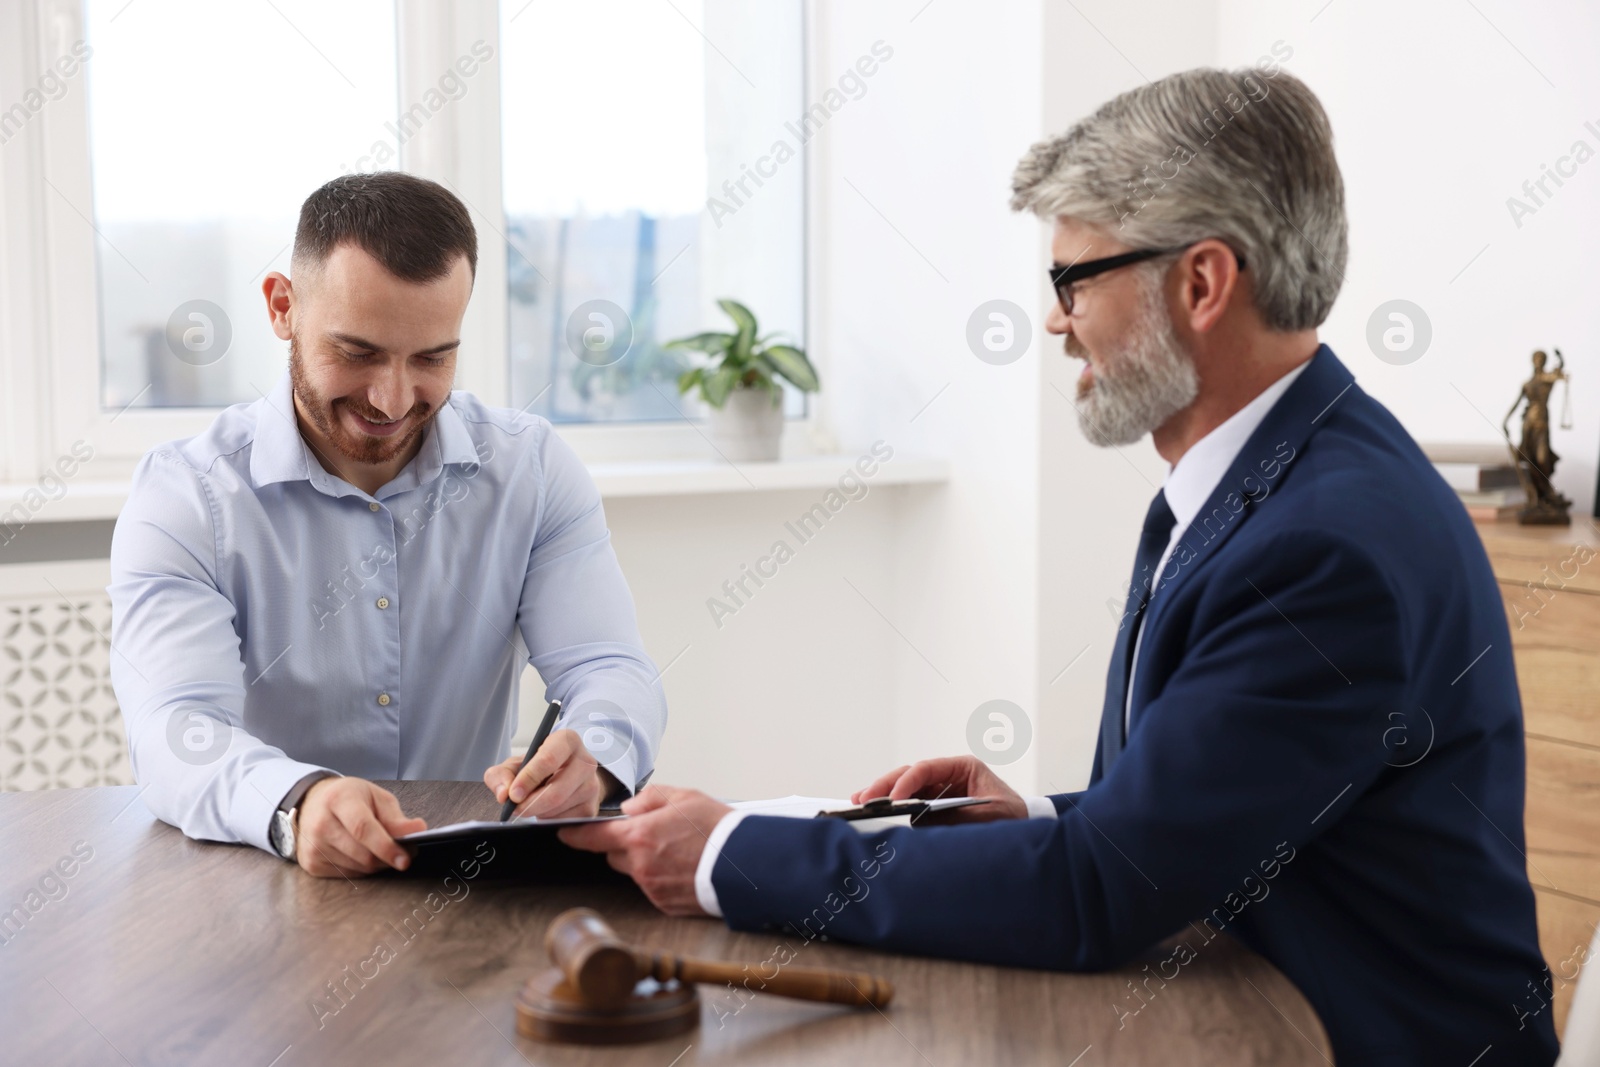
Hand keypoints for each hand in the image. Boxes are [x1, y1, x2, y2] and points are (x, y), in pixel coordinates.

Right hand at [295, 777, 426, 877]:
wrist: (313, 804)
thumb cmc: (350, 799)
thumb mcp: (376, 798)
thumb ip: (397, 817)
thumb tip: (419, 830)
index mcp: (339, 800)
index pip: (363, 828)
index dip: (386, 847)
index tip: (405, 860)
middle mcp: (321, 824)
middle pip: (362, 853)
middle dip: (387, 858)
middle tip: (402, 852)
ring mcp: (313, 846)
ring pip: (358, 868)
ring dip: (376, 864)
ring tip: (379, 848)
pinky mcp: (311, 864)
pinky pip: (348, 876)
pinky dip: (362, 869)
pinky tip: (361, 853)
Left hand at [484, 728, 606, 818]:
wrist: (566, 777)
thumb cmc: (539, 768)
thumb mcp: (516, 764)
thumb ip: (501, 775)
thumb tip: (503, 795)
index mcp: (567, 741)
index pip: (548, 759)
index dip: (528, 779)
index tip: (513, 794)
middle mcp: (585, 761)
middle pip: (555, 792)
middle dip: (530, 804)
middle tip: (516, 807)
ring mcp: (592, 786)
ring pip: (559, 808)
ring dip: (538, 812)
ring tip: (532, 803)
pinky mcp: (592, 807)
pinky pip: (565, 821)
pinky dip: (549, 819)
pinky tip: (546, 810)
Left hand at [558, 786, 732, 915]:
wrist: (745, 864)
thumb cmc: (718, 828)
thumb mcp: (684, 797)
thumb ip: (649, 799)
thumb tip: (630, 808)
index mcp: (640, 836)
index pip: (594, 837)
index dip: (576, 835)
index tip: (565, 833)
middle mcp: (640, 865)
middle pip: (614, 856)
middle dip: (626, 845)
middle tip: (654, 835)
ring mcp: (652, 888)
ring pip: (635, 872)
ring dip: (645, 862)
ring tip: (676, 851)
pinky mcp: (665, 903)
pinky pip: (652, 887)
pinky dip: (661, 877)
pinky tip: (683, 867)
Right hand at [850, 755, 1027, 822]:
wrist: (1027, 830)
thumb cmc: (1015, 818)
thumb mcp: (992, 817)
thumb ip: (960, 817)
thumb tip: (924, 821)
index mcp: (964, 767)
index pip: (927, 769)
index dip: (907, 782)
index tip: (893, 798)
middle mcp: (948, 776)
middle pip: (910, 775)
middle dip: (886, 785)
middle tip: (865, 798)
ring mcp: (940, 791)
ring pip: (905, 787)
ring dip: (884, 794)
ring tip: (860, 802)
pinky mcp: (936, 807)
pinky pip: (910, 803)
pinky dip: (892, 806)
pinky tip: (874, 810)